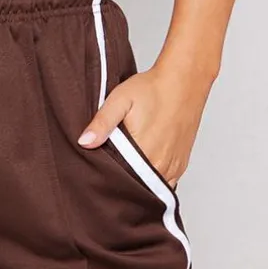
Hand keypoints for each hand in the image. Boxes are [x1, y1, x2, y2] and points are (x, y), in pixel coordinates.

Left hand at [76, 64, 208, 188]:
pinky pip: (166, 182)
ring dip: (139, 182)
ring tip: (125, 172)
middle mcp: (161, 164)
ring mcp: (173, 166)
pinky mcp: (181, 164)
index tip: (99, 175)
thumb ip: (102, 123)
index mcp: (143, 152)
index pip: (121, 180)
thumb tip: (84, 142)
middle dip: (122, 184)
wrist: (183, 81)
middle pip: (137, 185)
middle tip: (109, 174)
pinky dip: (153, 180)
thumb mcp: (120, 100)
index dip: (109, 179)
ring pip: (152, 187)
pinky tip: (143, 170)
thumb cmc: (151, 88)